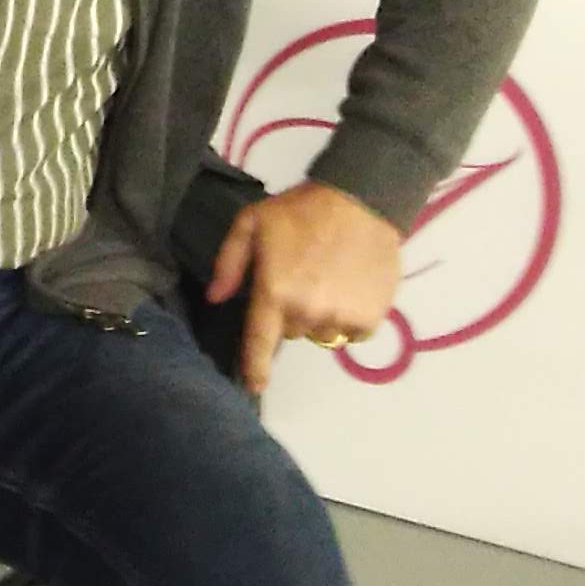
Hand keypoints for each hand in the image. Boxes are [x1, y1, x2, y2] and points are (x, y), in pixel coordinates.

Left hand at [207, 180, 403, 397]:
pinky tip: (350, 286)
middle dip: (291, 312)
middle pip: (292, 331)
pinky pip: (352, 332)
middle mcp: (307, 312)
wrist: (361, 200)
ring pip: (321, 333)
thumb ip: (229, 262)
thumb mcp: (252, 222)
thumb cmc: (301, 209)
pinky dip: (349, 317)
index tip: (254, 386)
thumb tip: (215, 298)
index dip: (254, 368)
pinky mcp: (369, 318)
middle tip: (301, 278)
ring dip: (321, 315)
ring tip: (327, 280)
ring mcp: (340, 318)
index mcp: (275, 292)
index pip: (259, 342)